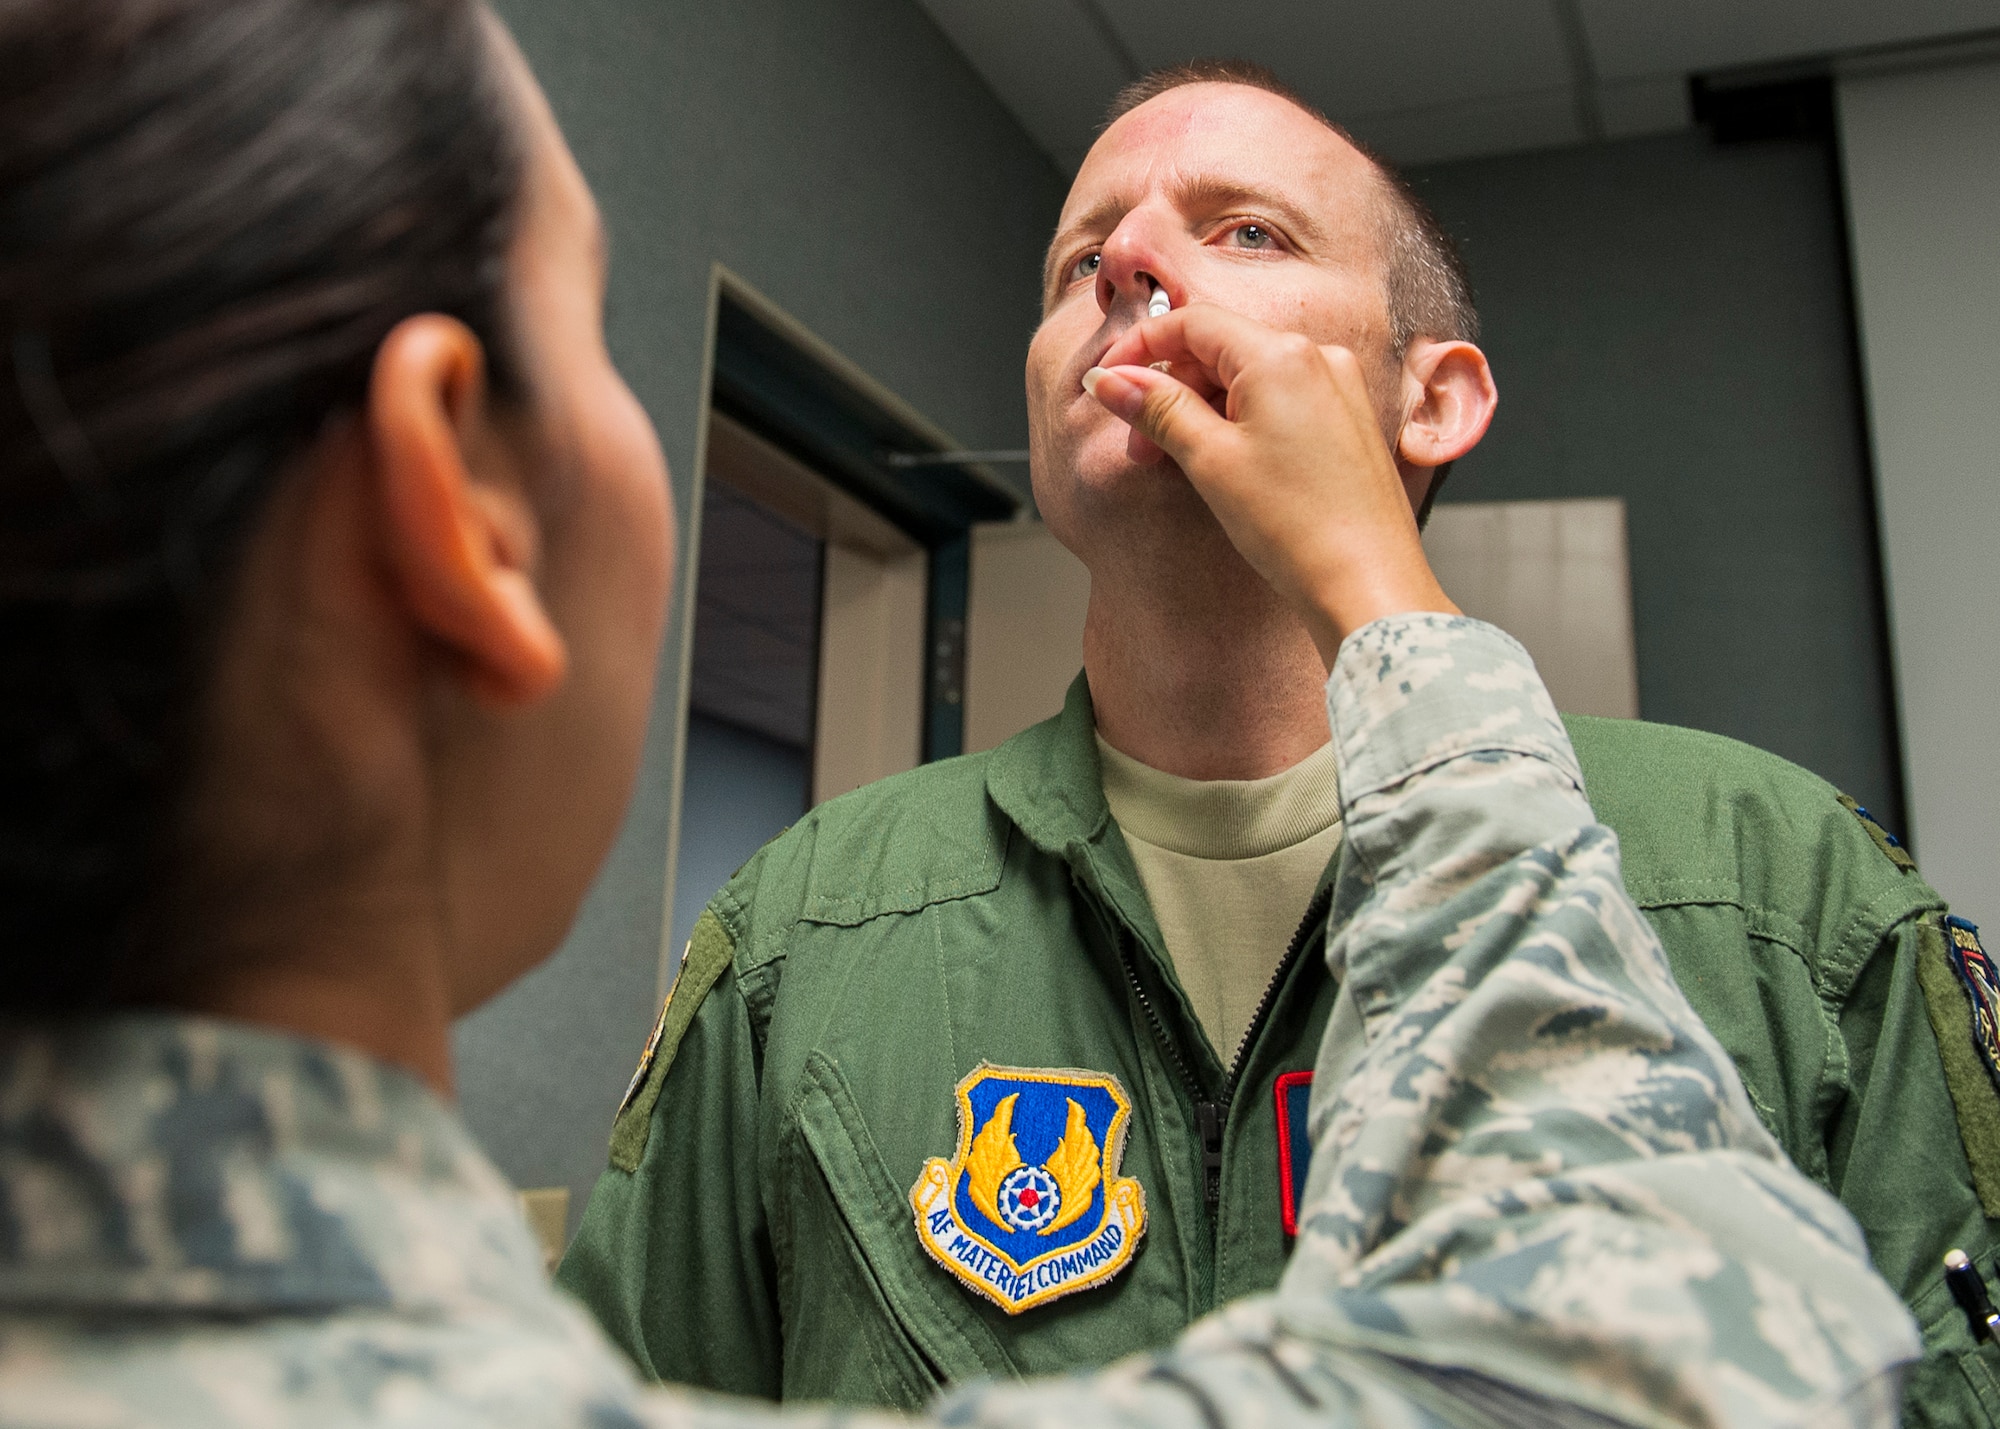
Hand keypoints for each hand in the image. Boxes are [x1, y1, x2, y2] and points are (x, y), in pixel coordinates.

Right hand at [1085, 304, 1455, 665]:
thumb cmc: (1301, 528)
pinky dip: (1238, 422)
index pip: (1193, 322)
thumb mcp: (1210, 460)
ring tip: (1175, 462)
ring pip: (1246, 379)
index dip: (1141, 347)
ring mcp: (1337, 389)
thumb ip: (1158, 409)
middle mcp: (1317, 359)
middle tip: (1138, 442)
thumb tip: (1112, 380)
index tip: (1109, 381)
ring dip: (1200, 410)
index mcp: (1281, 355)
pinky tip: (1219, 463)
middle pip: (1219, 349)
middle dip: (1169, 389)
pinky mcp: (1345, 422)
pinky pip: (1278, 402)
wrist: (1367, 585)